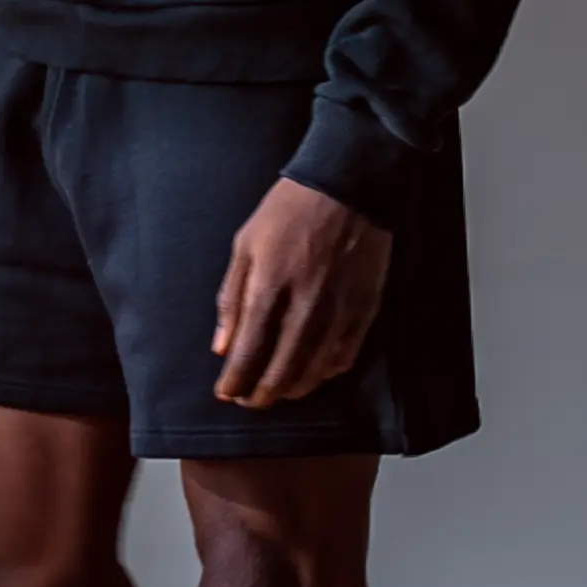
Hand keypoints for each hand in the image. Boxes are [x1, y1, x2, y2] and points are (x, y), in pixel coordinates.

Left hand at [212, 178, 392, 407]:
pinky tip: (313, 373)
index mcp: (270, 287)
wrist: (347, 187)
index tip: (226, 393)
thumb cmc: (288, 212)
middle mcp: (306, 306)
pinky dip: (326, 372)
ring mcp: (339, 310)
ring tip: (278, 391)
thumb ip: (232, 298)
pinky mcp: (364, 309)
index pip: (249, 352)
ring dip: (292, 389)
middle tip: (249, 400)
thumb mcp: (245, 245)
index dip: (235, 381)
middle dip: (261, 394)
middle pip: (282, 370)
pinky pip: (345, 355)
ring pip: (315, 370)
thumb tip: (222, 346)